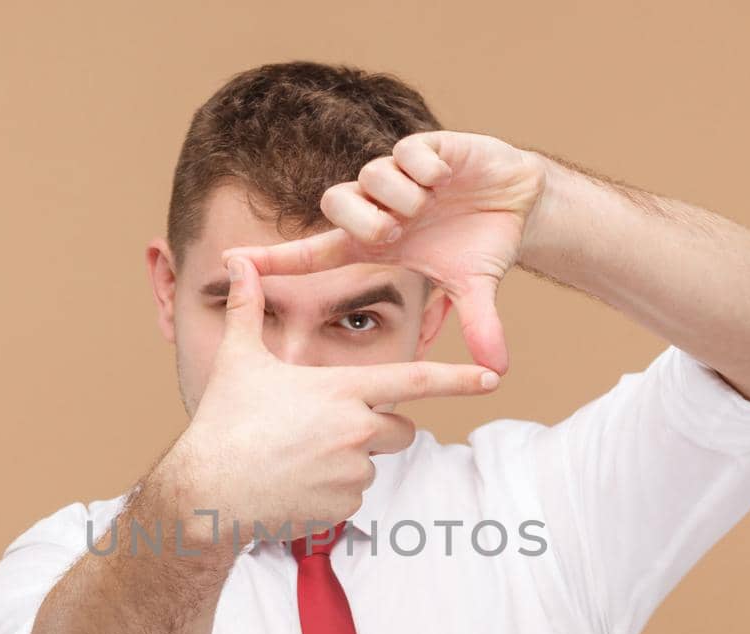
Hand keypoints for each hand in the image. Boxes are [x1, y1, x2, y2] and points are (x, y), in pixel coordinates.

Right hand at [162, 255, 499, 543]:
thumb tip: (234, 261)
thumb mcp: (239, 361)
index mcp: (342, 389)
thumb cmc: (224, 422)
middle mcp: (358, 430)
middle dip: (378, 429)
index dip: (458, 379)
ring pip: (371, 465)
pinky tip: (293, 488)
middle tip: (325, 432)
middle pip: (400, 429)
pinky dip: (329, 494)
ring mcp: (354, 472)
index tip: (493, 378)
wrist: (208, 491)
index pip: (415, 379)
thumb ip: (247, 309)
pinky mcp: (345, 508)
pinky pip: (353, 499)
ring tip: (296, 460)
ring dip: (346, 463)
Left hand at [220, 130, 545, 374]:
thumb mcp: (474, 287)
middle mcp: (378, 206)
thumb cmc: (482, 243)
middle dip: (365, 221)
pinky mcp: (424, 147)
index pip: (313, 253)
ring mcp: (398, 175)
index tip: (231, 263)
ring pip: (372, 176)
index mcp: (375, 243)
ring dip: (403, 196)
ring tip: (431, 204)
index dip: (275, 260)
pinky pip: (407, 152)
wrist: (518, 201)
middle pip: (337, 203)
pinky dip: (426, 170)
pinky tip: (446, 178)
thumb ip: (478, 324)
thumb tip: (498, 370)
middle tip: (397, 232)